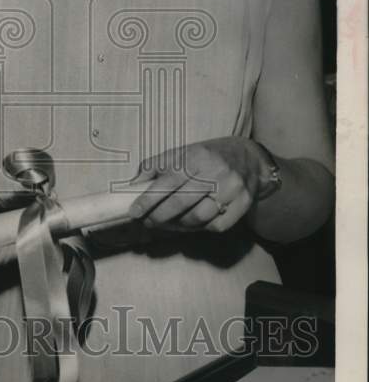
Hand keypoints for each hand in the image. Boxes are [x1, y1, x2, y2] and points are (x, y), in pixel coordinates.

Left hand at [128, 137, 265, 233]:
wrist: (248, 158)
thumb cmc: (207, 157)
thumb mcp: (181, 153)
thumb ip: (155, 166)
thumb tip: (132, 185)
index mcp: (196, 157)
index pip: (168, 181)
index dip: (149, 199)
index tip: (135, 212)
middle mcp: (215, 172)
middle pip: (182, 203)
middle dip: (159, 216)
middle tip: (148, 222)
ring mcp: (231, 189)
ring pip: (198, 218)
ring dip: (178, 225)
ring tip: (168, 223)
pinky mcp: (243, 204)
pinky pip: (216, 226)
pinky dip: (200, 229)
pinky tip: (190, 224)